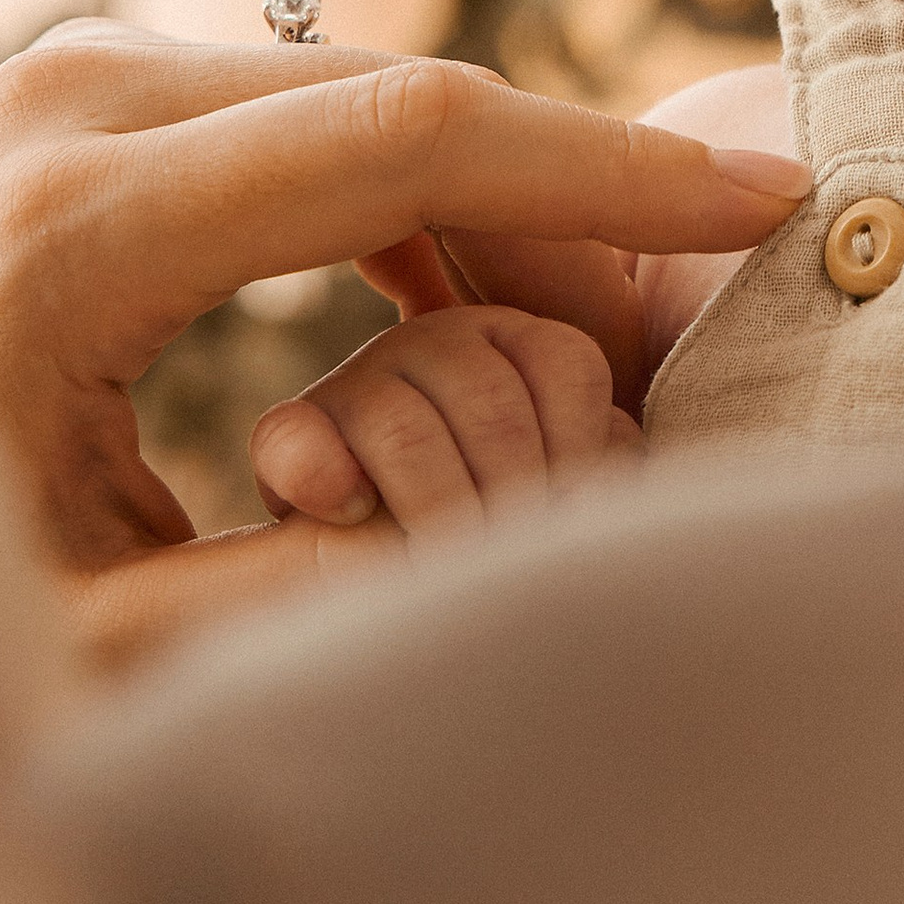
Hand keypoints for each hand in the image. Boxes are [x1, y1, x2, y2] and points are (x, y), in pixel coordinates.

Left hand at [0, 23, 806, 664]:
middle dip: (576, 198)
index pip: (408, 141)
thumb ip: (309, 592)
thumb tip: (508, 517)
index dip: (608, 171)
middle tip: (686, 320)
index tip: (764, 202)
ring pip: (374, 98)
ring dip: (500, 201)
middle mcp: (75, 98)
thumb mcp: (96, 648)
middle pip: (408, 101)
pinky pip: (313, 116)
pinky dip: (415, 197)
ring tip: (591, 336)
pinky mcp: (100, 95)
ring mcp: (83, 79)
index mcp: (71, 226)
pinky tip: (475, 303)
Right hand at [250, 302, 637, 540]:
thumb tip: (610, 484)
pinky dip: (326, 481)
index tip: (570, 511)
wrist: (392, 555)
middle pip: (493, 409)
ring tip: (448, 565)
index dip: (577, 451)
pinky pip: (297, 441)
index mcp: (519, 339)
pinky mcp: (294, 429)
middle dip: (509, 500)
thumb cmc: (508, 515)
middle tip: (511, 559)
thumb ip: (601, 457)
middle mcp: (442, 338)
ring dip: (437, 513)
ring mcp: (364, 375)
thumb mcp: (568, 472)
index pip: (568, 366)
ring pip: (409, 435)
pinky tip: (354, 515)